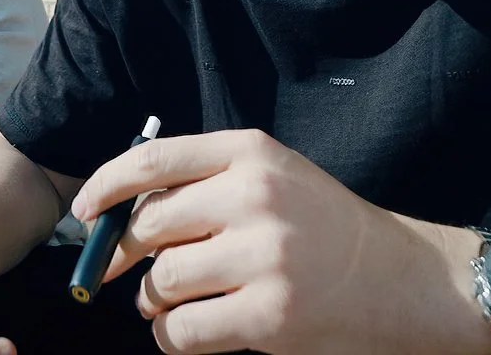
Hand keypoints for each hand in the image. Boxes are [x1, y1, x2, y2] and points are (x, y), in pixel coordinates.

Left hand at [72, 129, 489, 354]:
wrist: (406, 282)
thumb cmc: (329, 231)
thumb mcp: (276, 179)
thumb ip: (208, 183)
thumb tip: (122, 214)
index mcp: (252, 153)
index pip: (152, 159)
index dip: (104, 185)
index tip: (84, 211)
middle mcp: (255, 196)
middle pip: (149, 225)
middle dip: (126, 256)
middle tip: (126, 275)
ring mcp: (264, 257)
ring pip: (161, 281)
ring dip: (153, 301)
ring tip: (173, 304)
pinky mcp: (269, 316)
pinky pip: (181, 330)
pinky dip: (171, 337)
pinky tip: (187, 332)